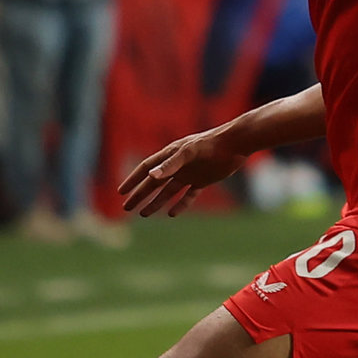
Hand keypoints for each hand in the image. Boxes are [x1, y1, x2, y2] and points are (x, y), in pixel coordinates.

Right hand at [118, 131, 245, 216]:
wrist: (235, 144)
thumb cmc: (210, 145)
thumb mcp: (189, 153)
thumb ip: (170, 165)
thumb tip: (150, 176)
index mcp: (170, 154)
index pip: (146, 168)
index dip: (133, 180)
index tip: (121, 192)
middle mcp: (178, 165)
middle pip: (154, 183)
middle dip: (140, 195)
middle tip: (127, 208)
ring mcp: (190, 173)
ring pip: (169, 191)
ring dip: (156, 202)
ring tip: (144, 214)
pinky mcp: (203, 180)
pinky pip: (188, 195)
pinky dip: (180, 204)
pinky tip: (171, 213)